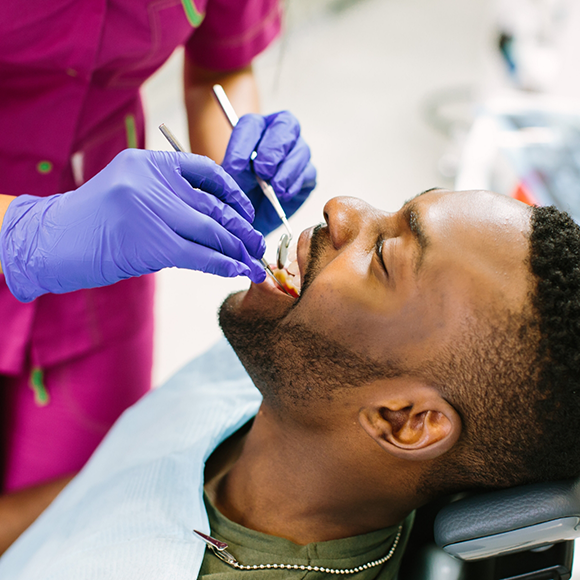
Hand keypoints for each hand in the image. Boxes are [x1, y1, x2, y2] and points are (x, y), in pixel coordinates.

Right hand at [1, 149, 266, 302]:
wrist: (49, 241)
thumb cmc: (91, 220)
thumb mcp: (128, 191)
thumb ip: (166, 196)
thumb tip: (213, 221)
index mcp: (149, 162)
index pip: (205, 169)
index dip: (233, 193)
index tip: (245, 212)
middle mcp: (153, 181)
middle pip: (213, 205)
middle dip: (241, 228)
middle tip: (258, 244)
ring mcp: (152, 209)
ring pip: (211, 231)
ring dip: (237, 250)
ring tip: (254, 262)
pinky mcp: (152, 242)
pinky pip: (199, 254)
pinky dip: (222, 264)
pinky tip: (237, 271)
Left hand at [221, 112, 316, 236]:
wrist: (253, 212)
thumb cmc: (242, 188)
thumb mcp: (231, 176)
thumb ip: (233, 166)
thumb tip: (238, 166)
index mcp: (256, 128)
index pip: (252, 124)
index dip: (243, 144)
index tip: (234, 167)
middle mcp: (280, 133)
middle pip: (286, 124)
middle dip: (274, 149)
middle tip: (262, 171)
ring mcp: (297, 151)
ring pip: (300, 150)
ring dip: (286, 170)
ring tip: (274, 188)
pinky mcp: (307, 173)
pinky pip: (307, 173)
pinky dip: (294, 185)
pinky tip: (282, 195)